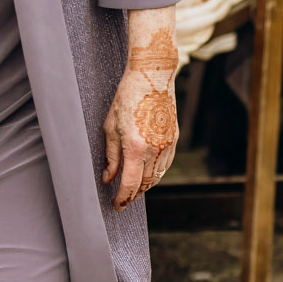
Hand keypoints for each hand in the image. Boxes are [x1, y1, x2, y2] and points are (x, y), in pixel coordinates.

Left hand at [103, 22, 178, 209]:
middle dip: (133, 195)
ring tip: (133, 189)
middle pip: (146, 184)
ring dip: (145, 185)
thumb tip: (108, 178)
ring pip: (158, 176)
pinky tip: (147, 173)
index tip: (116, 206)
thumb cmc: (127, 97)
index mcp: (135, 146)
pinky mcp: (174, 138)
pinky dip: (156, 172)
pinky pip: (166, 164)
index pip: (130, 184)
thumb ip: (110, 156)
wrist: (153, 76)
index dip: (122, 198)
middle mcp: (155, 148)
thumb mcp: (110, 126)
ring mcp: (168, 144)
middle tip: (122, 200)